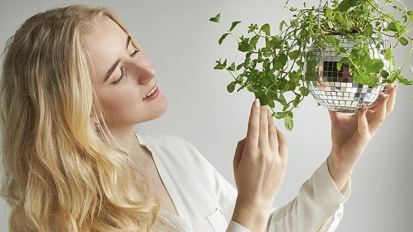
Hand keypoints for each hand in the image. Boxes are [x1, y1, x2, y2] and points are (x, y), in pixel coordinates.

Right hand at [232, 99, 287, 231]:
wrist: (256, 199)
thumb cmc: (244, 181)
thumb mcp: (236, 162)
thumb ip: (242, 145)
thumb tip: (250, 133)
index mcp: (250, 153)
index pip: (253, 127)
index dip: (254, 113)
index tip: (255, 102)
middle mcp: (263, 153)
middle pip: (264, 127)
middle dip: (263, 113)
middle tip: (263, 104)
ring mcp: (275, 158)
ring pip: (273, 134)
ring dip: (270, 122)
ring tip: (268, 113)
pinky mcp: (283, 163)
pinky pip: (283, 143)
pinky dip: (280, 134)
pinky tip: (276, 129)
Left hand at [327, 84, 396, 190]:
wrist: (338, 155)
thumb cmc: (341, 138)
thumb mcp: (337, 119)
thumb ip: (334, 108)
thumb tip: (327, 96)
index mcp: (368, 118)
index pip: (380, 104)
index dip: (386, 94)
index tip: (389, 81)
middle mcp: (371, 123)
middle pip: (386, 109)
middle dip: (391, 97)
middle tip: (393, 85)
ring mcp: (369, 131)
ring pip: (380, 117)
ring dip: (382, 106)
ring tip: (384, 95)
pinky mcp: (363, 138)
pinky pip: (364, 126)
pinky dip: (363, 117)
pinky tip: (362, 109)